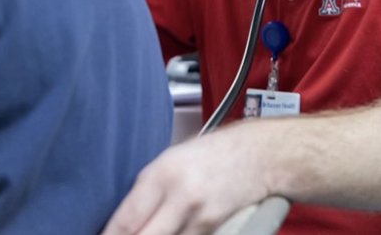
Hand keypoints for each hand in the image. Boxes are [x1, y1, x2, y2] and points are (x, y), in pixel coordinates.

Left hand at [102, 121, 271, 234]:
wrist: (260, 155)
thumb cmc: (213, 154)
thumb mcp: (171, 161)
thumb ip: (146, 192)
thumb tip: (120, 225)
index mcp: (160, 174)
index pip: (124, 222)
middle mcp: (179, 196)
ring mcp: (199, 216)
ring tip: (155, 229)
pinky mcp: (216, 228)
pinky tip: (175, 230)